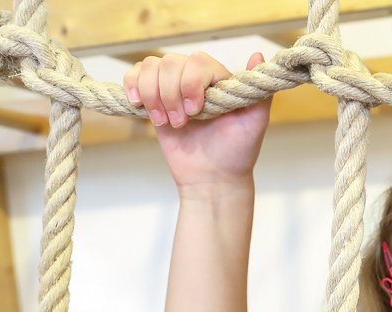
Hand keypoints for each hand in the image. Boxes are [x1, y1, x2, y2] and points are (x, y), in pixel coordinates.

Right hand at [124, 52, 271, 190]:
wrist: (212, 178)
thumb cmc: (237, 152)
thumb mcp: (255, 124)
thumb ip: (259, 92)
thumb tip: (258, 54)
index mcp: (220, 80)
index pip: (198, 62)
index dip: (191, 84)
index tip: (195, 111)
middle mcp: (196, 78)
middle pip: (170, 62)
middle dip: (171, 94)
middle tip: (181, 123)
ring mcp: (173, 86)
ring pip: (150, 66)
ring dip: (153, 94)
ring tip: (164, 122)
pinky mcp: (154, 98)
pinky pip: (135, 75)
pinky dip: (132, 86)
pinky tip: (139, 105)